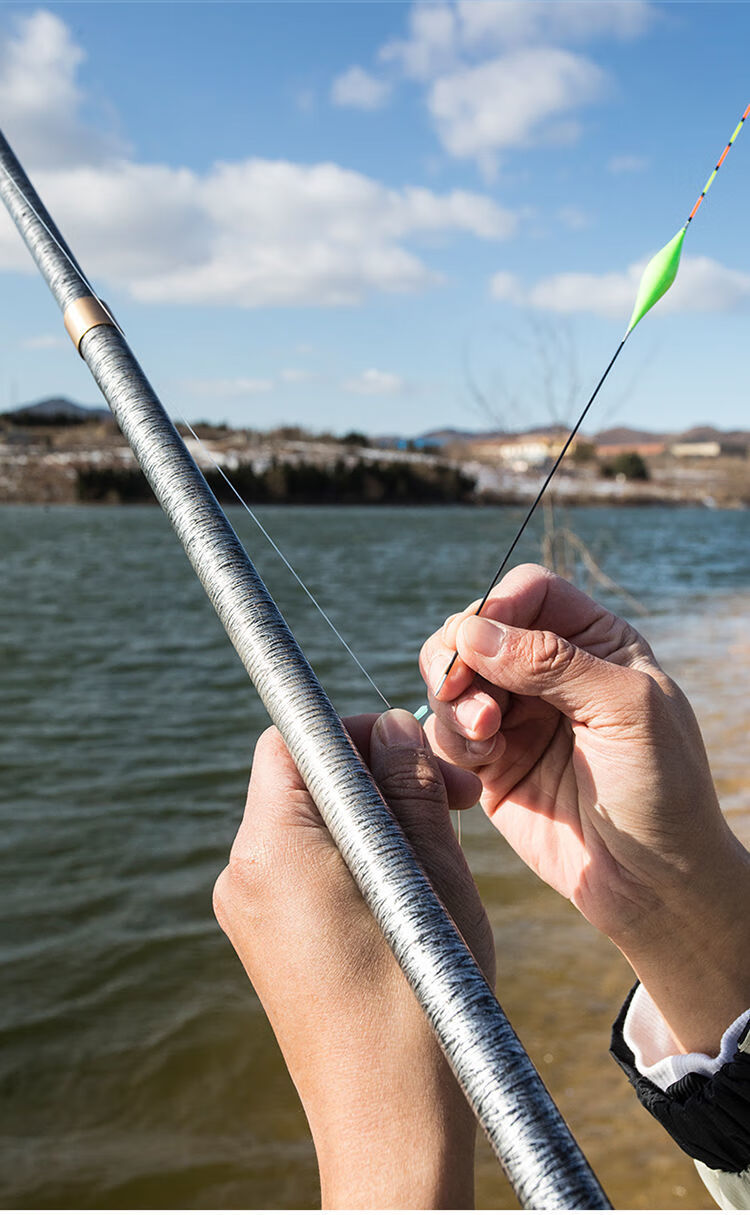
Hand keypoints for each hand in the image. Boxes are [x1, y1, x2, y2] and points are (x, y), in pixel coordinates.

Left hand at [214, 710, 493, 1209]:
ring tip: (438, 848)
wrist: (390, 1126)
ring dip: (371, 816)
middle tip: (450, 798)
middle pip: (299, 780)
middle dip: (373, 772)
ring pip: (308, 823)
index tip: (412, 747)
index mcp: (271, 849)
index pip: (292, 739)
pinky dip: (354, 857)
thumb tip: (393, 725)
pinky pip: (305, 867)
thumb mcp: (431, 876)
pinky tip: (407, 888)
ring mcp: (248, 911)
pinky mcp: (265, 940)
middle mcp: (242, 874)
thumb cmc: (423, 1001)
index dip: (355, 728)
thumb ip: (408, 787)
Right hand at [420, 563, 749, 1054]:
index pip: (529, 593)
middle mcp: (549, 673)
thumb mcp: (624, 709)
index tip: (477, 641)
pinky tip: (481, 769)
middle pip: (476, 629)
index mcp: (594, 643)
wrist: (652, 884)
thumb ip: (552, 661)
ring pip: (451, 679)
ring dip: (453, 703)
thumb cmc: (662, 790)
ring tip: (484, 738)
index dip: (496, 607)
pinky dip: (451, 742)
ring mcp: (517, 717)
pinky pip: (446, 733)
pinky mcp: (491, 763)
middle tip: (454, 689)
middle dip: (458, 655)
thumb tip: (473, 630)